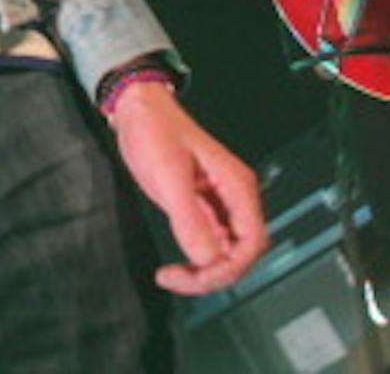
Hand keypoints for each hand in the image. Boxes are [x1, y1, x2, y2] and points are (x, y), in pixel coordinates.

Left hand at [107, 82, 267, 293]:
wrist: (138, 111)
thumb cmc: (155, 130)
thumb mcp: (168, 174)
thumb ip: (189, 218)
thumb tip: (207, 258)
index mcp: (236, 185)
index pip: (252, 240)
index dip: (230, 266)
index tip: (199, 274)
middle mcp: (233, 197)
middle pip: (241, 252)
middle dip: (214, 273)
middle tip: (178, 279)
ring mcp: (218, 204)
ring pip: (226, 252)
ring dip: (204, 271)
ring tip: (172, 276)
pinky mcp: (201, 208)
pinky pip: (209, 243)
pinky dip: (195, 260)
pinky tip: (175, 266)